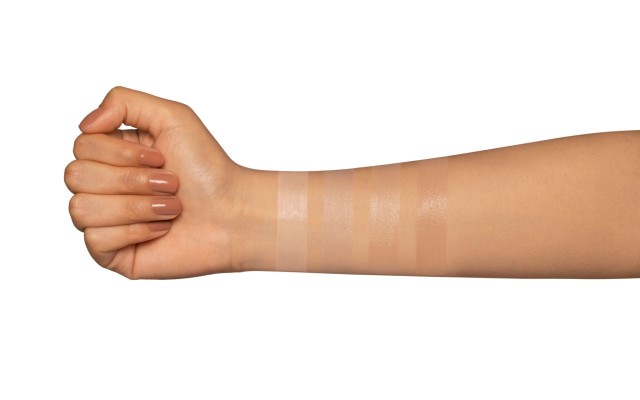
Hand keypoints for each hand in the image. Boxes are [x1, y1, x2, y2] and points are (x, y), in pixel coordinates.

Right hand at [65, 87, 243, 278]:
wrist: (233, 214)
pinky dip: (136, 231)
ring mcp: (105, 221)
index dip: (120, 153)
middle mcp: (103, 186)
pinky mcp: (111, 254)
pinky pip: (96, 240)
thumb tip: (84, 125)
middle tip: (171, 184)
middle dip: (131, 180)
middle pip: (76, 176)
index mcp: (112, 154)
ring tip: (170, 208)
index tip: (161, 159)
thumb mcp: (172, 117)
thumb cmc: (208, 169)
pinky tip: (162, 229)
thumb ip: (123, 101)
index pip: (81, 146)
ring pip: (81, 209)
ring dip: (136, 206)